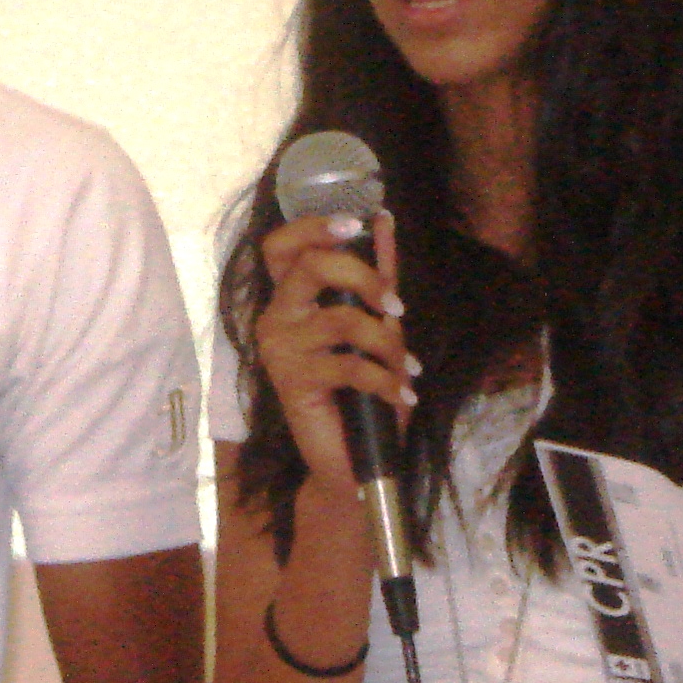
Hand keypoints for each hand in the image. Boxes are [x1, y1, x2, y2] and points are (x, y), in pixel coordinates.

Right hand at [255, 212, 414, 496]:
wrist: (352, 462)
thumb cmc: (361, 392)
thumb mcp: (375, 326)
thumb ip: (377, 275)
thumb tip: (383, 220)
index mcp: (289, 299)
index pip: (280, 246)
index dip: (312, 227)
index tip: (354, 223)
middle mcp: (275, 318)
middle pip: (310, 266)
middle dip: (364, 276)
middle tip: (397, 305)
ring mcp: (280, 349)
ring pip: (342, 318)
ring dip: (388, 342)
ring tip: (407, 367)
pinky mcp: (292, 382)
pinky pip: (350, 365)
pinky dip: (387, 379)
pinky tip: (403, 394)